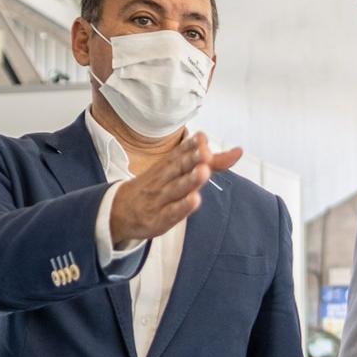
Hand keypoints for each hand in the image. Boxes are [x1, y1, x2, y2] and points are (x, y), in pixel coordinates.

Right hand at [108, 132, 242, 248]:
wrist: (119, 211)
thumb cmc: (156, 187)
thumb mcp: (178, 170)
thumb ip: (211, 162)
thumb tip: (238, 151)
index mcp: (169, 165)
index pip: (181, 153)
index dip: (191, 146)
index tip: (202, 138)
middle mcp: (165, 179)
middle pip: (179, 168)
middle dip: (192, 159)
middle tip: (205, 152)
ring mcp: (161, 198)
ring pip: (176, 188)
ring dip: (189, 180)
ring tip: (203, 172)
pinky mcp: (159, 218)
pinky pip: (172, 212)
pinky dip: (182, 207)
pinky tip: (194, 201)